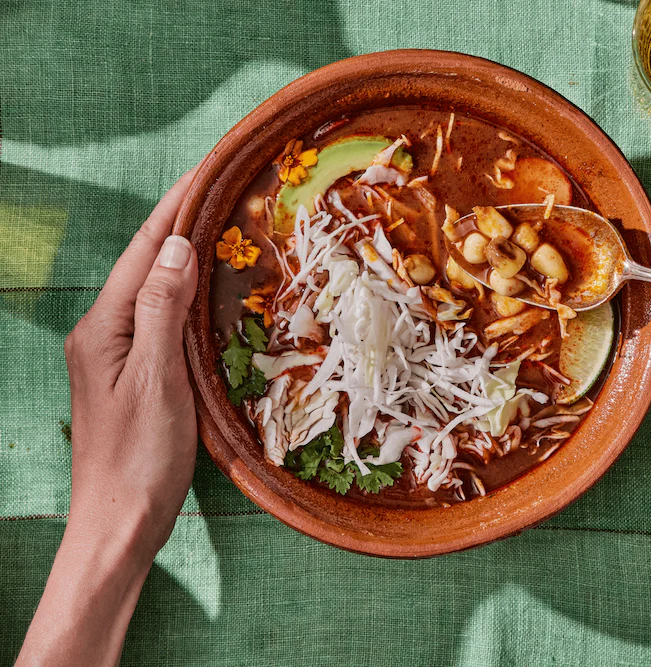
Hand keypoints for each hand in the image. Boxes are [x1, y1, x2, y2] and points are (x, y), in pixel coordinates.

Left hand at [17, 170, 198, 666]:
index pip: (146, 250)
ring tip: (223, 222)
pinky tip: (211, 288)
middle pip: (148, 262)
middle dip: (183, 219)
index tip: (209, 168)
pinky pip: (163, 317)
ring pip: (156, 288)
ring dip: (187, 252)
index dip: (177, 206)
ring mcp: (117, 354)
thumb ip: (163, 311)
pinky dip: (189, 292)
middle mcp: (104, 332)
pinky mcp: (135, 374)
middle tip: (225, 185)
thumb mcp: (156, 381)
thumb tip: (178, 245)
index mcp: (104, 328)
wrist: (119, 524)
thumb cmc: (139, 460)